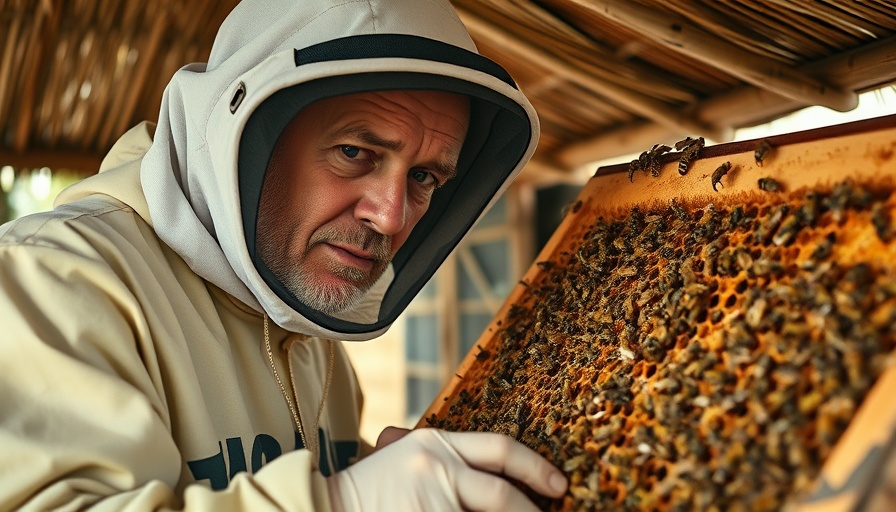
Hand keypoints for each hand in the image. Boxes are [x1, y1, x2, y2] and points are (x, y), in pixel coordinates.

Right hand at [326, 428, 566, 511]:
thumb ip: (443, 463)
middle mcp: (435, 469)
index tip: (558, 486)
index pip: (499, 448)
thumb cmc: (366, 491)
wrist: (321, 508)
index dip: (535, 468)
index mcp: (434, 445)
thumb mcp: (402, 460)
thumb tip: (496, 480)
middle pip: (501, 496)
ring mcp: (429, 504)